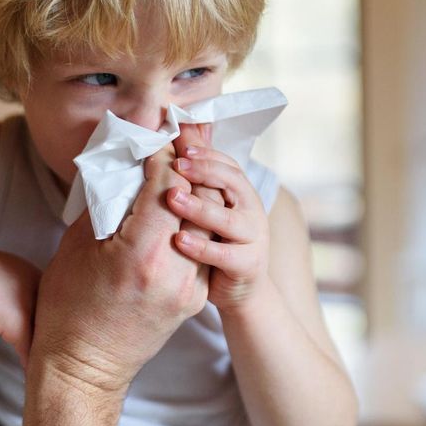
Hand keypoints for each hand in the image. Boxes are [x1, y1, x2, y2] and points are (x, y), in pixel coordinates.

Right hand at [31, 143, 207, 394]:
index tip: (154, 139)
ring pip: (207, 224)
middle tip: (175, 145)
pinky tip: (182, 211)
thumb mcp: (78, 245)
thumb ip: (110, 201)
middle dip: (185, 169)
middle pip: (197, 199)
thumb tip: (127, 166)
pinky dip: (195, 225)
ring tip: (181, 173)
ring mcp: (191, 289)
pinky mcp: (196, 300)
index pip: (167, 185)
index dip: (162, 155)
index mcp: (143, 253)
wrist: (82, 368)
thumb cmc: (66, 306)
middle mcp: (176, 271)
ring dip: (195, 195)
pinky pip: (203, 250)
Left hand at [168, 126, 270, 310]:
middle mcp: (251, 210)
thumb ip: (199, 181)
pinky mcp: (247, 264)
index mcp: (241, 193)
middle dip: (203, 171)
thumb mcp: (210, 208)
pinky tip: (179, 240)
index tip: (180, 147)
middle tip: (176, 165)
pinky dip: (200, 246)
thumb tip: (183, 135)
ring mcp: (253, 237)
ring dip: (198, 206)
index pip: (227, 164)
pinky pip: (223, 253)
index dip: (205, 154)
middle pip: (232, 183)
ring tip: (172, 198)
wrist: (244, 290)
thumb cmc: (219, 242)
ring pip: (226, 218)